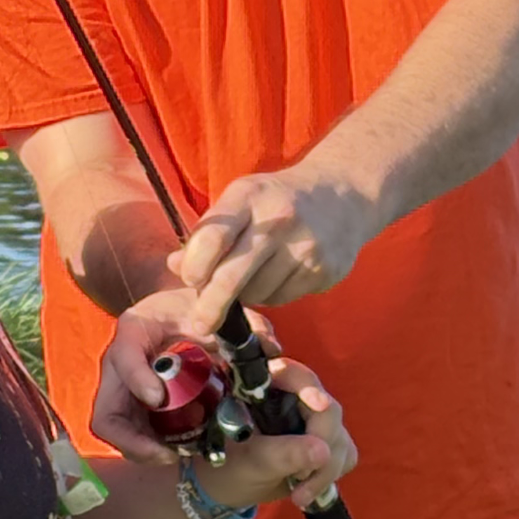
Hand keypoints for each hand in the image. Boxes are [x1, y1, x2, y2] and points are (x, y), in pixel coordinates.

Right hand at [89, 288, 230, 463]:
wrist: (175, 311)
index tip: (159, 398)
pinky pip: (130, 436)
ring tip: (174, 457)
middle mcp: (119, 363)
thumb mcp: (215, 307)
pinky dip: (150, 450)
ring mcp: (122, 389)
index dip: (137, 379)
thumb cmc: (190, 306)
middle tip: (166, 453)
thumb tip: (271, 349)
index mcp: (135, 329)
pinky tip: (177, 454)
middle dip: (133, 439)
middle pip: (107, 411)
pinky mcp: (132, 407)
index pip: (124, 355)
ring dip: (141, 450)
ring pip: (115, 431)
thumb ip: (245, 324)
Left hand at [171, 164, 374, 322]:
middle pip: (233, 276)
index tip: (189, 280)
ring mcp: (305, 246)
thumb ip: (206, 233)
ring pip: (258, 293)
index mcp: (249, 196)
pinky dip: (274, 294)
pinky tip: (281, 272)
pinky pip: (284, 298)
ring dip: (247, 294)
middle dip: (211, 306)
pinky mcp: (325, 269)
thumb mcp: (240, 200)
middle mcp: (278, 220)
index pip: (213, 236)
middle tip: (201, 324)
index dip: (194, 266)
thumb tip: (175, 266)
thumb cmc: (277, 199)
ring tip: (255, 273)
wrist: (343, 193)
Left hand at [191, 355, 356, 514]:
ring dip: (325, 469)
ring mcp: (312, 417)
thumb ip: (284, 454)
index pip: (293, 374)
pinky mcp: (326, 439)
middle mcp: (293, 395)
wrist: (228, 487)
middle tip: (301, 475)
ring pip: (339, 434)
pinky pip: (345, 452)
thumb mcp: (251, 461)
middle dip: (320, 444)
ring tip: (298, 493)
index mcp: (265, 388)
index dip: (308, 386)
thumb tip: (323, 451)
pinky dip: (329, 475)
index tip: (319, 405)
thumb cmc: (227, 466)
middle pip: (326, 408)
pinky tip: (306, 491)